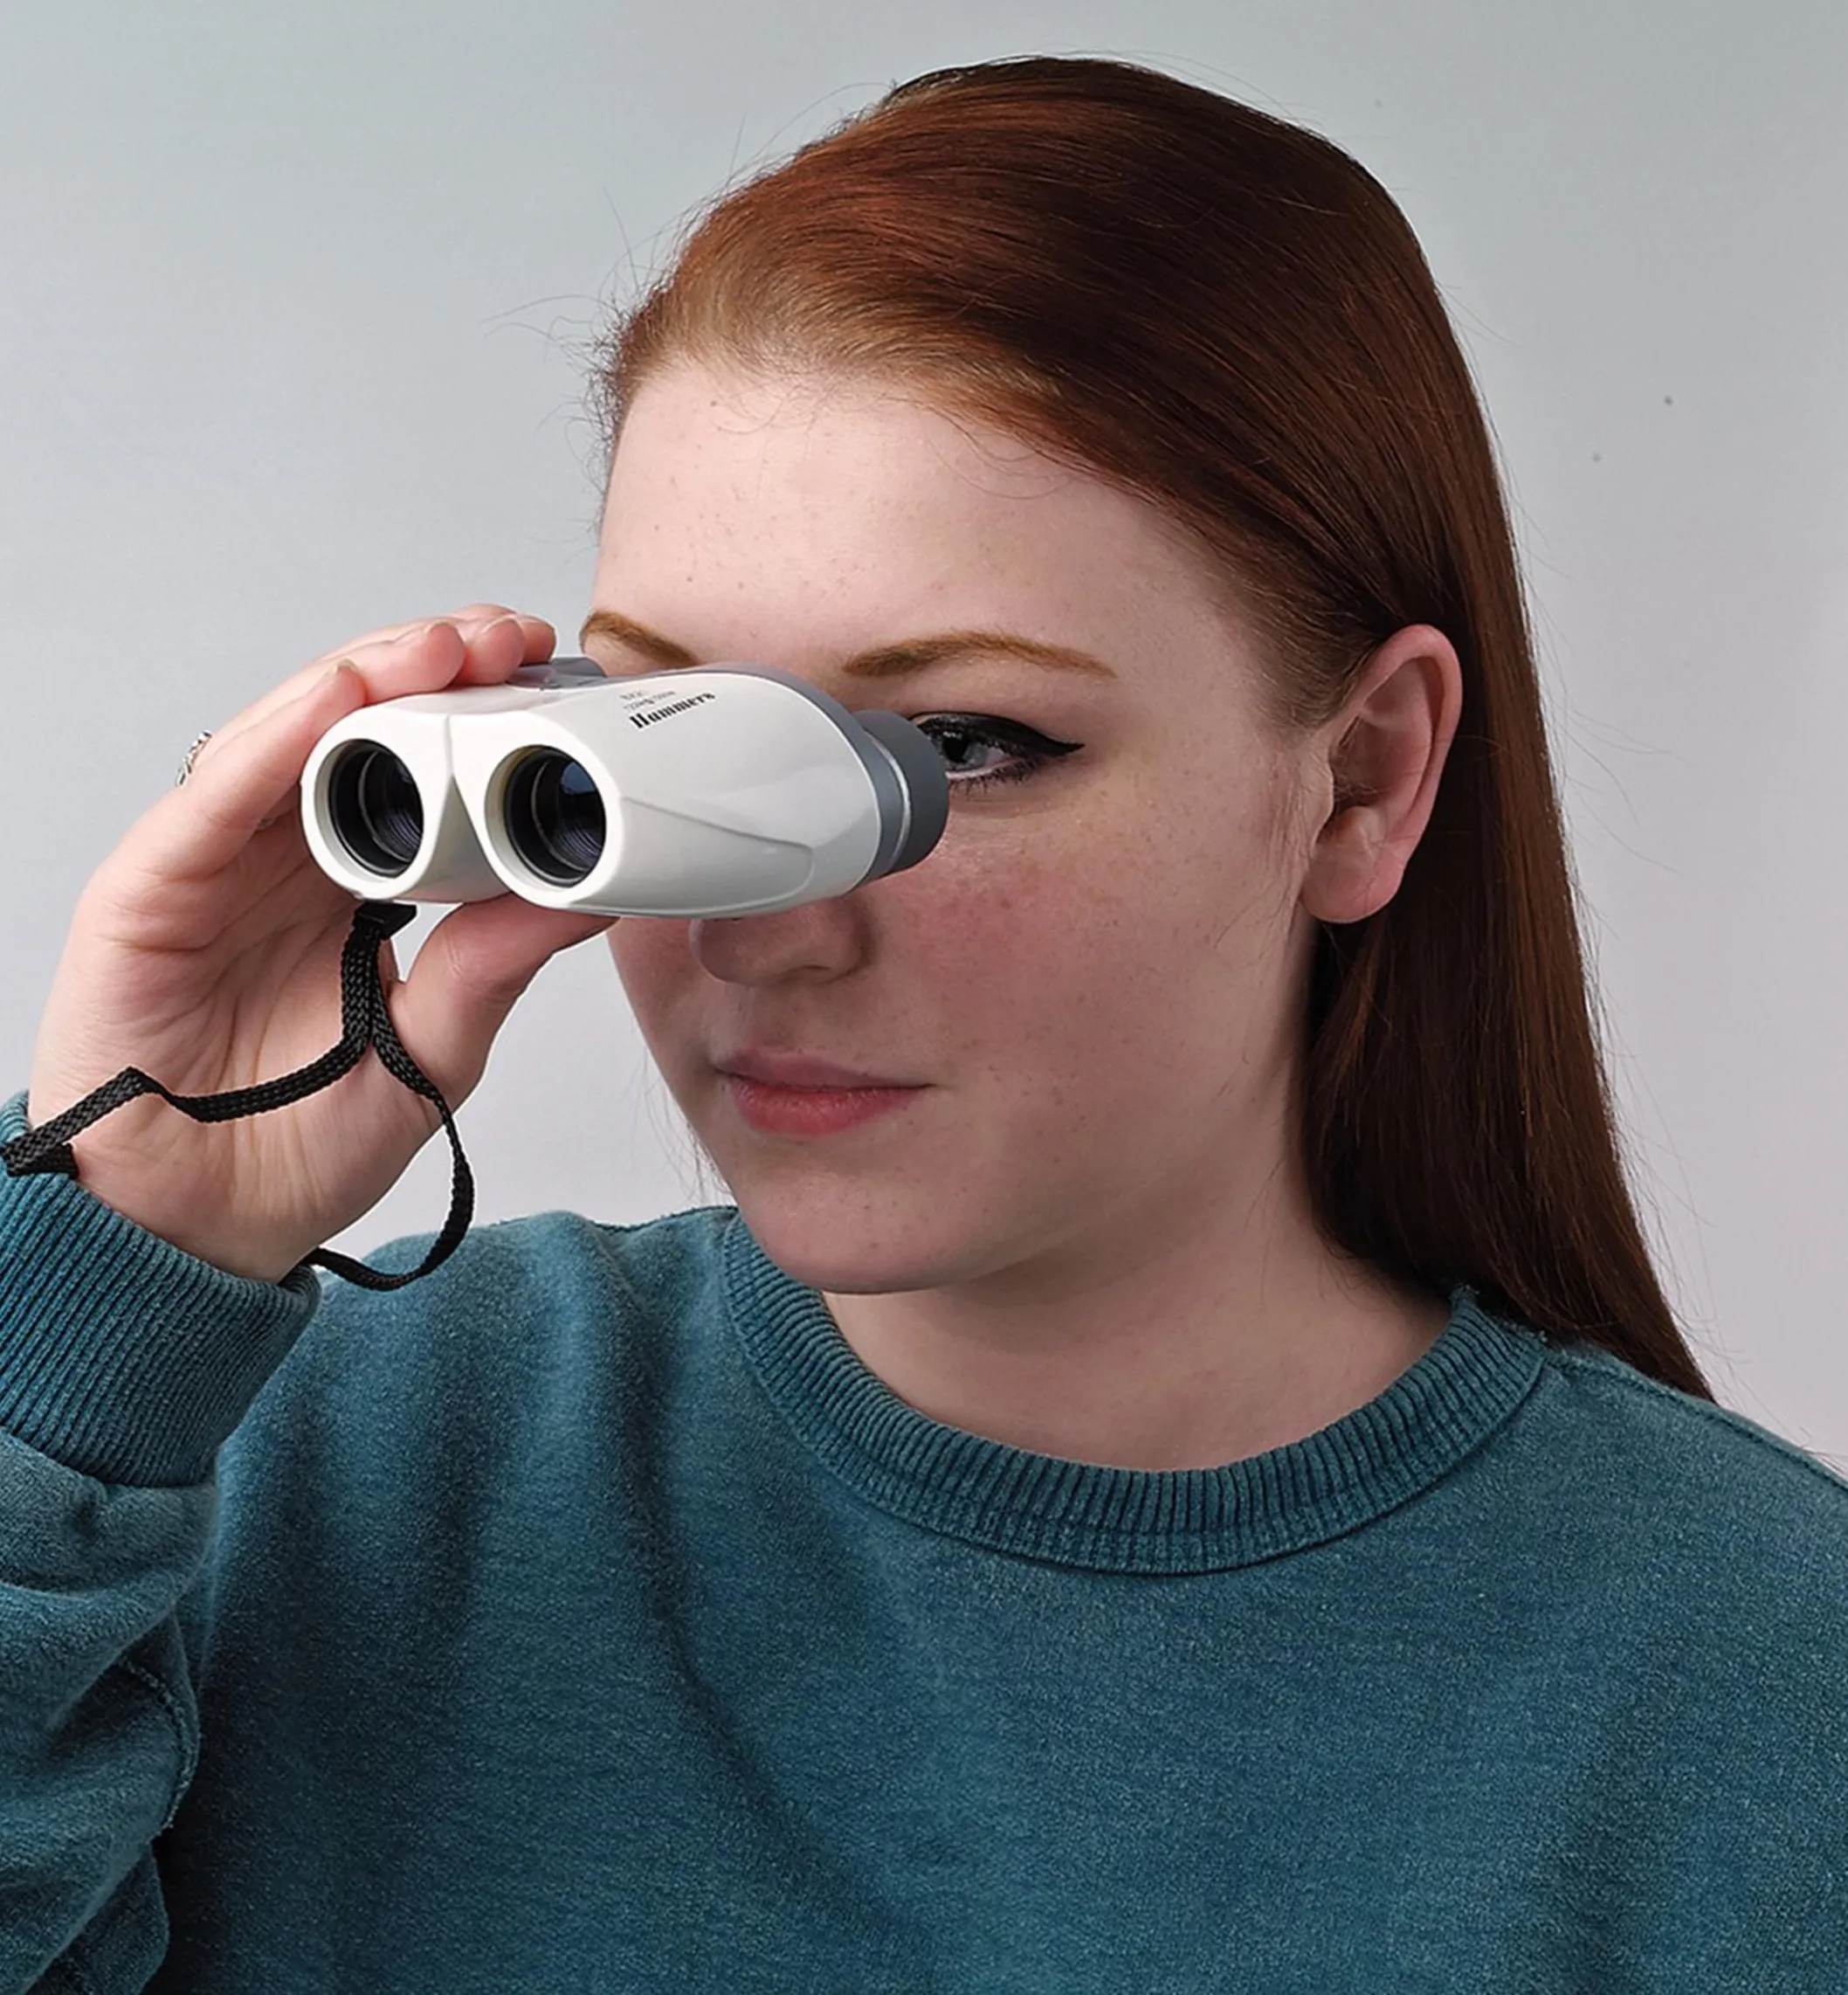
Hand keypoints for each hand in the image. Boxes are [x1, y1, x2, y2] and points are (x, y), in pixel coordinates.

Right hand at [25, 606, 616, 1281]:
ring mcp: (217, 863)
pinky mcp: (152, 887)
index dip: (482, 715)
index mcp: (352, 885)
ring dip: (369, 675)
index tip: (560, 681)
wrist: (195, 1232)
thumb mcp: (432, 1044)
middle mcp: (284, 857)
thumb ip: (497, 963)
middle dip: (440, 669)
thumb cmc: (297, 1145)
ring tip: (448, 645)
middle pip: (358, 726)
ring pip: (290, 734)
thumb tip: (597, 893)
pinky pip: (216, 796)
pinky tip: (337, 693)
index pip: (417, 768)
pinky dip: (277, 737)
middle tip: (520, 639)